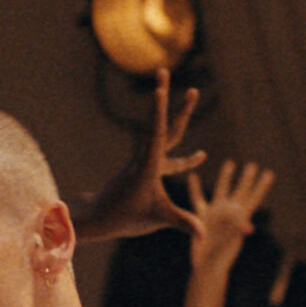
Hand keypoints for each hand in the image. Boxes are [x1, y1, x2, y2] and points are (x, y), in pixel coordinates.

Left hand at [79, 69, 210, 240]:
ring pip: (165, 133)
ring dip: (178, 113)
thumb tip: (204, 234)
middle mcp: (146, 157)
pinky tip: (199, 155)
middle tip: (164, 71)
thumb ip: (182, 222)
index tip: (158, 91)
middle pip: (160, 122)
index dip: (158, 112)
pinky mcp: (150, 170)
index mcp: (147, 165)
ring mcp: (147, 161)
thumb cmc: (125, 216)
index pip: (156, 133)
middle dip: (165, 97)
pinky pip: (169, 155)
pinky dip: (185, 155)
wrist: (101, 218)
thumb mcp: (156, 219)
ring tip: (191, 92)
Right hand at [185, 159, 272, 270]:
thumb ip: (238, 234)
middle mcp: (228, 213)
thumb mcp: (229, 245)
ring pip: (220, 190)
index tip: (269, 174)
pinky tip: (192, 175)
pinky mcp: (201, 217)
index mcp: (239, 218)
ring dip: (225, 177)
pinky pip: (197, 199)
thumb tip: (247, 225)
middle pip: (240, 191)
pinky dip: (194, 188)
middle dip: (247, 178)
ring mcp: (215, 214)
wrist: (206, 267)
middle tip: (253, 165)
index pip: (252, 198)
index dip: (261, 186)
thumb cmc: (220, 259)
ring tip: (230, 163)